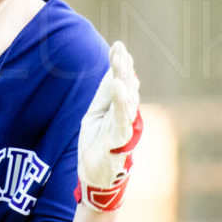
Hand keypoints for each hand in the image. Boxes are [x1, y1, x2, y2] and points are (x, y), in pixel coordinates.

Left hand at [75, 41, 142, 212]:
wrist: (94, 175)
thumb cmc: (97, 144)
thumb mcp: (95, 113)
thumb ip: (105, 95)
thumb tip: (113, 72)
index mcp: (119, 107)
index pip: (122, 81)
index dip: (120, 64)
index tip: (118, 46)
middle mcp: (126, 115)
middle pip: (127, 86)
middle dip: (123, 67)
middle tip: (119, 47)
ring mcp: (125, 126)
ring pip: (127, 99)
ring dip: (123, 79)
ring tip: (120, 61)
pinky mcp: (121, 140)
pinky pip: (122, 117)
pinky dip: (122, 101)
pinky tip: (120, 86)